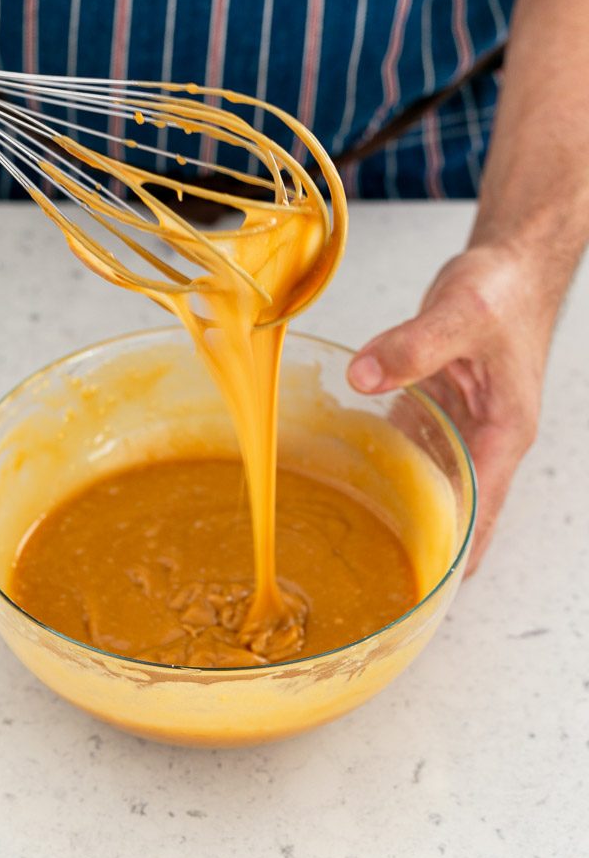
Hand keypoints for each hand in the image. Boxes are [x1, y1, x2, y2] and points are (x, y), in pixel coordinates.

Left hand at [347, 243, 556, 572]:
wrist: (508, 264)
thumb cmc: (503, 290)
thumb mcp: (460, 312)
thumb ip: (412, 347)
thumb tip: (363, 377)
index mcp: (502, 436)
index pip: (479, 518)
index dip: (451, 559)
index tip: (415, 594)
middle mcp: (483, 443)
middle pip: (455, 517)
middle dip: (420, 551)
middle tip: (367, 580)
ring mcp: (459, 430)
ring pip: (432, 490)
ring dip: (401, 515)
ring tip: (349, 547)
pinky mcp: (437, 411)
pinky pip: (412, 454)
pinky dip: (387, 471)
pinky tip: (348, 482)